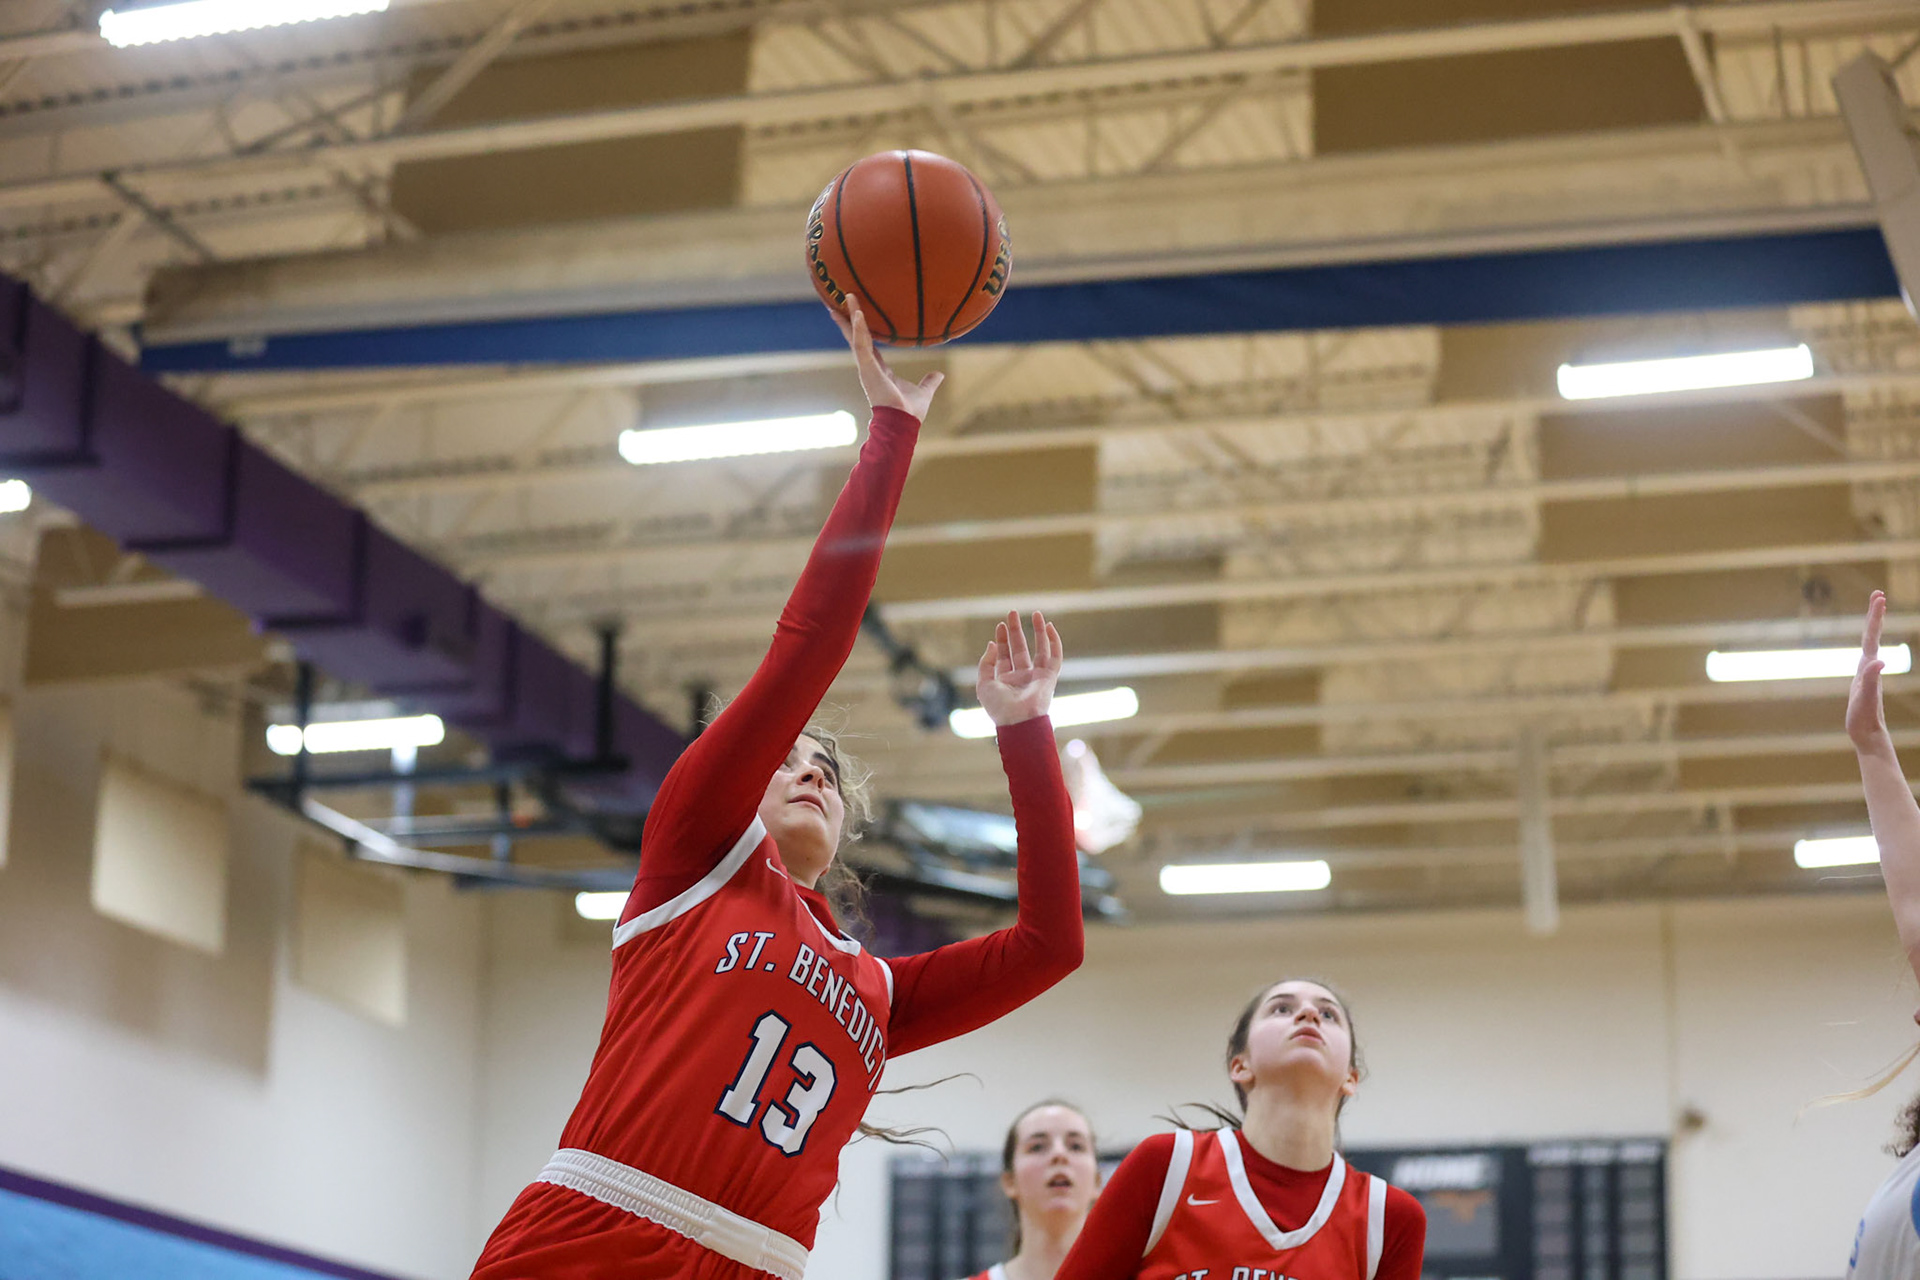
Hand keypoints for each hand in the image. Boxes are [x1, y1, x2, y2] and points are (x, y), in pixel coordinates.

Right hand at [834, 294, 943, 419]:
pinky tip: (858, 313)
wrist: (903, 425)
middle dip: (848, 318)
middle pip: (857, 336)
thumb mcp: (923, 391)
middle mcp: (870, 366)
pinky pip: (862, 344)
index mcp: (879, 370)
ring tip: (846, 296)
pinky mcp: (867, 369)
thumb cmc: (909, 413)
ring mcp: (866, 367)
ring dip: (851, 316)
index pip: (868, 344)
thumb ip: (929, 382)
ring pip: (856, 336)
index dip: (862, 330)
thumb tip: (940, 374)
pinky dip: (859, 329)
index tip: (855, 316)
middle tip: (840, 300)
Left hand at [976, 610, 1062, 727]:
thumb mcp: (984, 684)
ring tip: (1035, 614)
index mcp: (1006, 680)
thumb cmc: (999, 707)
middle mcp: (1022, 677)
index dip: (1002, 640)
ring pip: (1039, 649)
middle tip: (1012, 613)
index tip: (1000, 626)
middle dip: (1016, 631)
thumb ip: (986, 663)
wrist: (1018, 721)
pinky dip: (1054, 642)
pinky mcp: (1049, 677)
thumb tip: (992, 644)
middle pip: (1019, 649)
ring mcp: (1037, 676)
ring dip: (1037, 631)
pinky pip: (1055, 656)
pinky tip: (1049, 627)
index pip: (1004, 656)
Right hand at [1849, 590, 1891, 751]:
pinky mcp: (1863, 680)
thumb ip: (1871, 680)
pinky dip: (1866, 643)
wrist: (1869, 735)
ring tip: (1876, 610)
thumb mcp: (1864, 699)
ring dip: (1872, 626)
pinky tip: (1867, 644)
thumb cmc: (1864, 718)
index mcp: (1868, 667)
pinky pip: (1865, 655)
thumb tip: (1879, 661)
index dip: (1874, 617)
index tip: (1879, 597)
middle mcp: (1870, 666)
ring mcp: (1867, 672)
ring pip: (1870, 643)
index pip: (1871, 637)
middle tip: (1878, 594)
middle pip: (1871, 635)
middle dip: (1874, 614)